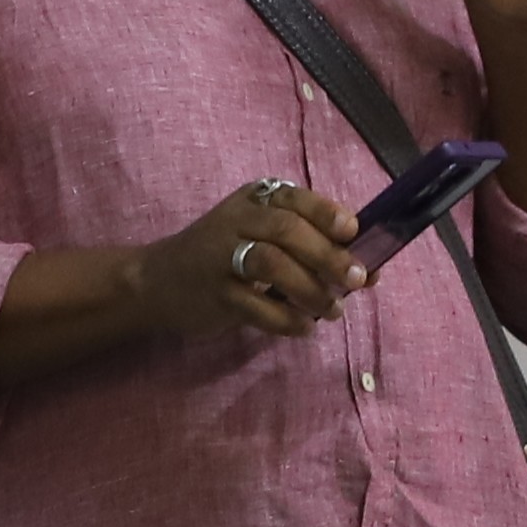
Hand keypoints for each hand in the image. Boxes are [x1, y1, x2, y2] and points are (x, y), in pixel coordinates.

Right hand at [137, 179, 362, 343]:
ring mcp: (220, 257)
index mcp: (253, 200)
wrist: (155, 281)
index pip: (293, 198)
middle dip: (327, 255)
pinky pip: (255, 307)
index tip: (353, 231)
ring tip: (332, 311)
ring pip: (271, 264)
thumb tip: (371, 269)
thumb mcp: (258, 235)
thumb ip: (309, 246)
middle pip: (286, 230)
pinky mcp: (213, 294)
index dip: (326, 213)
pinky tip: (303, 327)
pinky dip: (286, 320)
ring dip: (309, 289)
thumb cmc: (221, 256)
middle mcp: (235, 221)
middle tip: (356, 280)